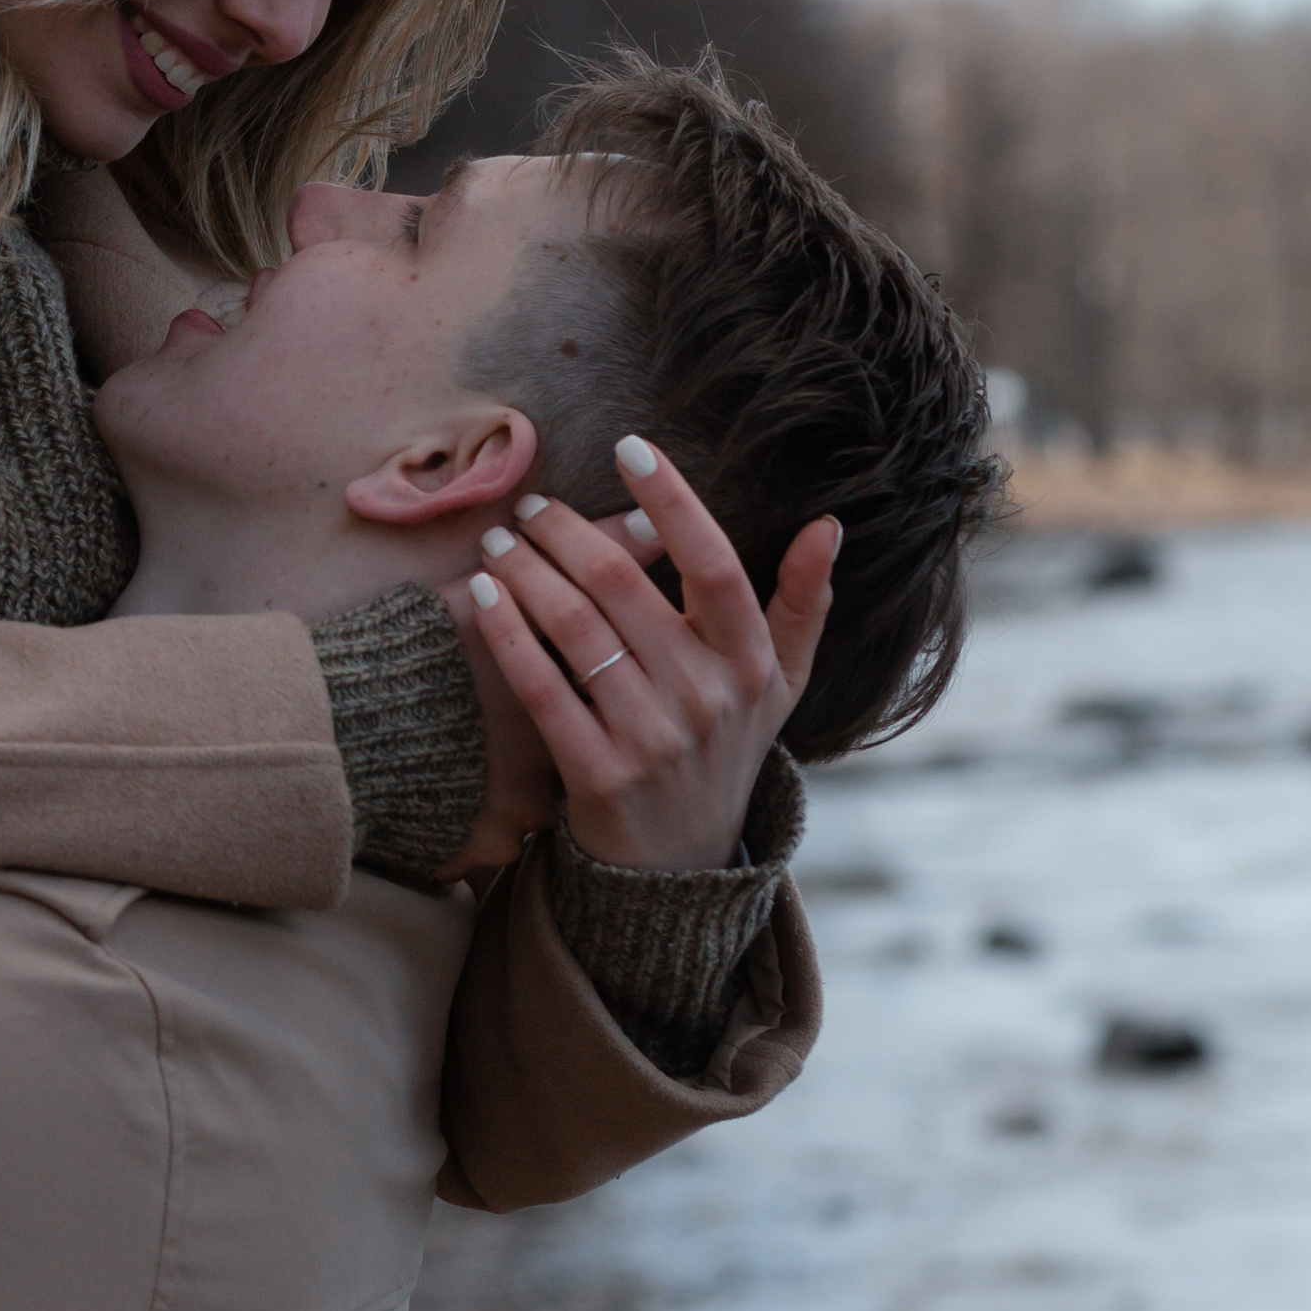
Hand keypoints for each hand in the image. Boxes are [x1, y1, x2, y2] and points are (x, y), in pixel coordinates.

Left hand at [451, 443, 838, 877]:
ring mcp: (653, 739)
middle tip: (531, 505)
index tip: (630, 447)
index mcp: (751, 663)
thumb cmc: (726, 749)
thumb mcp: (779, 683)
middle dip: (567, 532)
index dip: (673, 500)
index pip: (714, 563)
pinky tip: (483, 595)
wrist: (682, 863)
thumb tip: (827, 525)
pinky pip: (543, 688)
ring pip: (577, 629)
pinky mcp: (599, 775)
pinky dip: (508, 634)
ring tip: (500, 542)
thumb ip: (802, 603)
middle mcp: (708, 697)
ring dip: (528, 572)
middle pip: (624, 587)